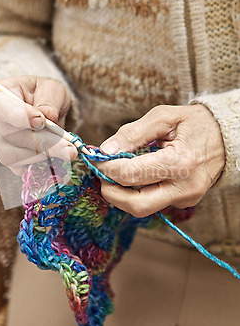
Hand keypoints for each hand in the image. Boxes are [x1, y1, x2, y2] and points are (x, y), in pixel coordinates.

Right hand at [0, 76, 77, 175]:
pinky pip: (20, 168)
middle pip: (11, 136)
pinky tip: (55, 155)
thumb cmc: (44, 94)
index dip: (19, 116)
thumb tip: (48, 115)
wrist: (45, 109)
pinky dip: (41, 164)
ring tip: (65, 148)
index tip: (41, 121)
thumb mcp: (51, 88)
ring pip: (14, 156)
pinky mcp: (7, 159)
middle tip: (69, 147)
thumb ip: (49, 98)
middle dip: (43, 142)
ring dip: (44, 154)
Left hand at [96, 105, 225, 216]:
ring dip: (122, 194)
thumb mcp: (164, 117)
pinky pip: (152, 203)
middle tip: (102, 173)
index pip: (131, 175)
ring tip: (116, 172)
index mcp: (180, 163)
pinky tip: (135, 175)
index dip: (106, 167)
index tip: (97, 157)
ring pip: (142, 208)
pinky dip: (137, 192)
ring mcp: (185, 199)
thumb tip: (105, 150)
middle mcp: (184, 188)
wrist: (228, 137)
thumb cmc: (195, 123)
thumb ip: (132, 133)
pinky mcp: (184, 203)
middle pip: (135, 204)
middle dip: (110, 191)